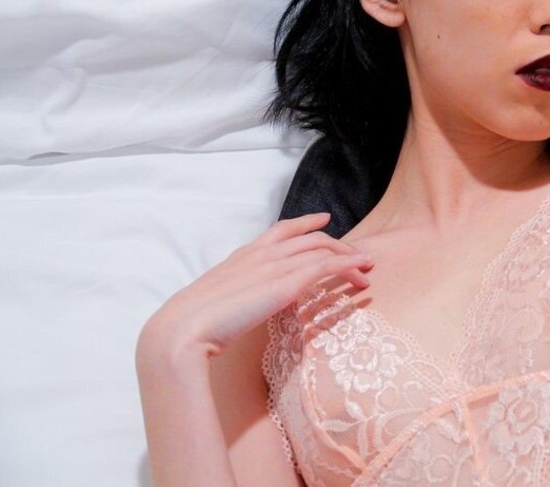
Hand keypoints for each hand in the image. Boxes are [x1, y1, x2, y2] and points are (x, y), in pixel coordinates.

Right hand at [140, 213, 371, 358]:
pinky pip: (326, 265)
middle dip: (338, 244)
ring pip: (323, 249)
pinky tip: (361, 271)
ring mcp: (273, 266)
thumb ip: (234, 298)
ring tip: (367, 268)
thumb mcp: (216, 304)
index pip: (281, 229)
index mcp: (243, 255)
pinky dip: (348, 265)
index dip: (306, 222)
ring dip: (349, 256)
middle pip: (310, 238)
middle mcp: (261, 253)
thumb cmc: (192, 326)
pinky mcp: (286, 283)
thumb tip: (239, 309)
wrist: (182, 330)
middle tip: (358, 255)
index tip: (325, 219)